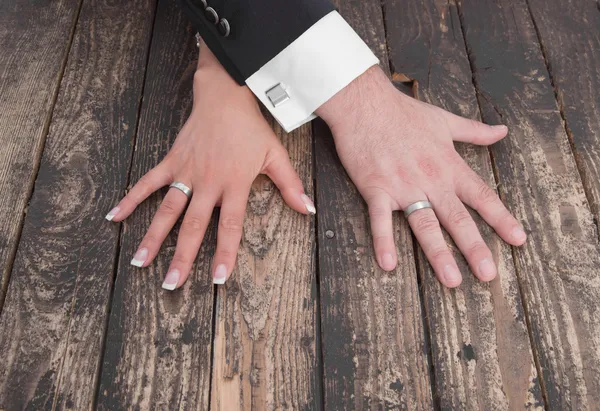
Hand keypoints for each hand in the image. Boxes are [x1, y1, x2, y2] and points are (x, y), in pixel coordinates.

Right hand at [105, 43, 313, 288]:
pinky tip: (114, 217)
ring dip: (153, 237)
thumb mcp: (275, 155)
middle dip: (182, 257)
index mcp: (235, 184)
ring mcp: (187, 172)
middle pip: (193, 225)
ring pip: (167, 210)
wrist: (225, 96)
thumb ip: (290, 185)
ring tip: (139, 262)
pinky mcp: (171, 161)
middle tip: (171, 284)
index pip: (230, 226)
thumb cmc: (252, 128)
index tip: (218, 280)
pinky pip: (148, 182)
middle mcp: (208, 182)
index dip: (224, 253)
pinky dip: (131, 199)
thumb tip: (308, 210)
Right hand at [316, 66, 525, 287]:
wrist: (365, 103)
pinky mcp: (376, 188)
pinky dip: (383, 241)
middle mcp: (430, 179)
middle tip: (489, 274)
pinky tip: (388, 264)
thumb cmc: (404, 112)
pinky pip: (380, 220)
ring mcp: (403, 185)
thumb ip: (474, 131)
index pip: (481, 196)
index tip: (519, 240)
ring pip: (425, 224)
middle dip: (475, 247)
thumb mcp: (445, 120)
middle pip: (457, 218)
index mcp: (448, 165)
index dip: (501, 218)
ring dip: (439, 254)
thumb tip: (502, 131)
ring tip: (451, 280)